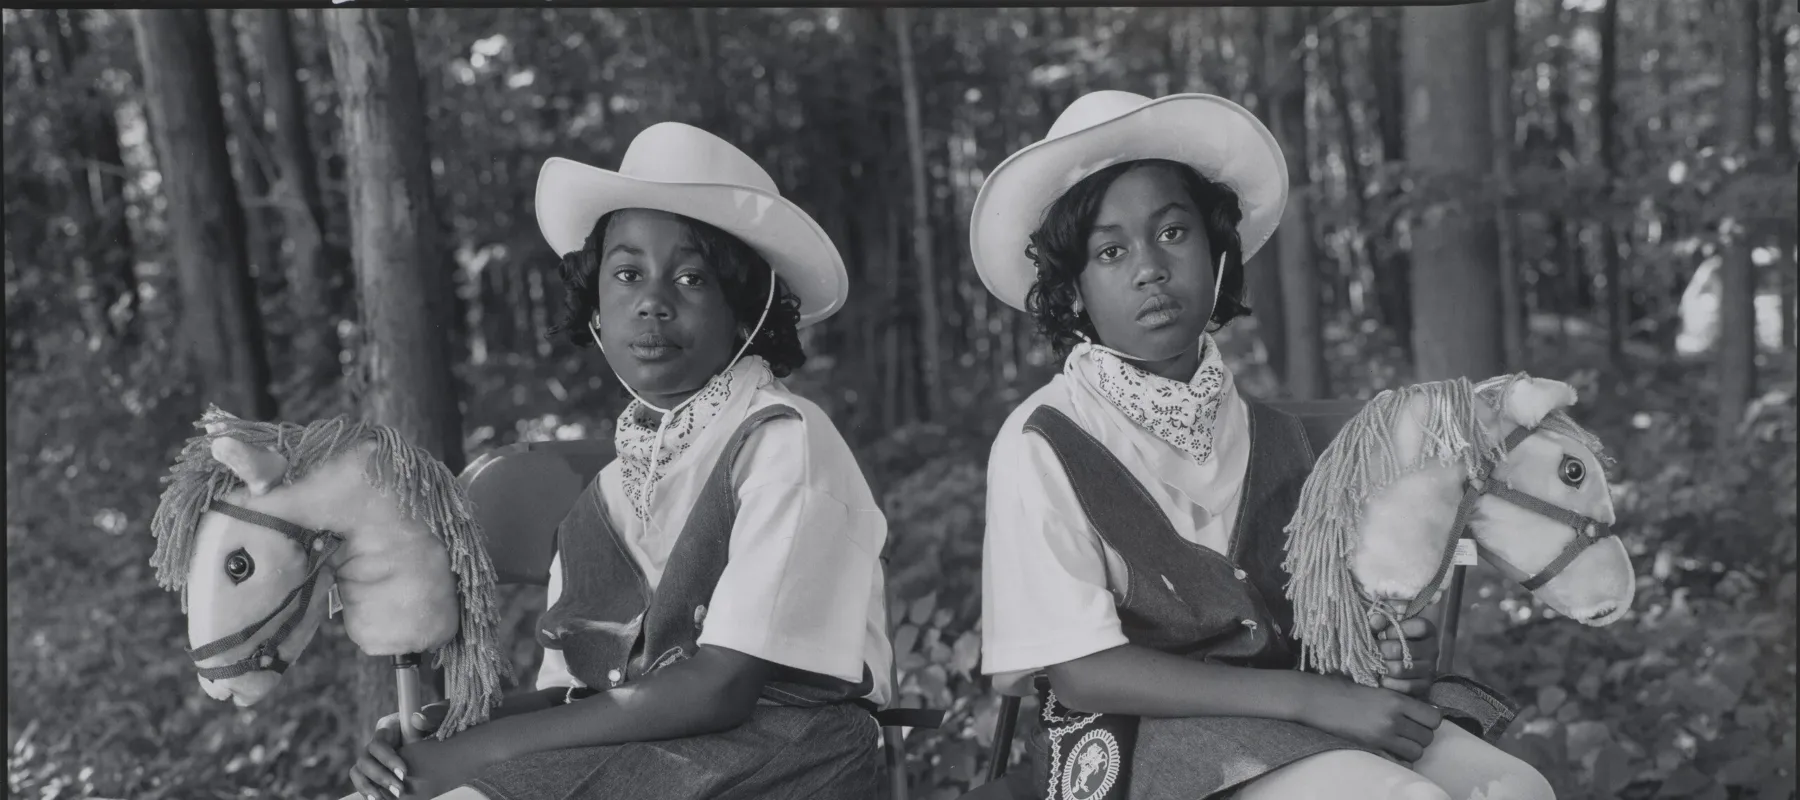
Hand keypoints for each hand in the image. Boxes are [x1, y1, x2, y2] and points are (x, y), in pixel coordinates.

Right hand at [350, 703, 447, 798]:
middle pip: (364, 760)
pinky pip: (361, 781)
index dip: (387, 759)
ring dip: (369, 787)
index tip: (404, 772)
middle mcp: (376, 743)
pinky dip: (367, 791)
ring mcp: (372, 757)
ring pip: (358, 771)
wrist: (437, 735)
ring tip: (385, 799)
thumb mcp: (438, 716)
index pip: (378, 743)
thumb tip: (418, 719)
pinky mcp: (373, 770)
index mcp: (388, 728)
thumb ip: (431, 716)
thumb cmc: (437, 723)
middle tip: (400, 790)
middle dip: (381, 777)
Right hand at [1300, 675, 1443, 762]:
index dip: (1430, 721)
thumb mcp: (1377, 689)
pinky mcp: (1373, 746)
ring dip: (1412, 748)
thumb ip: (1401, 700)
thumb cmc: (1346, 691)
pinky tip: (1392, 750)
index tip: (1421, 720)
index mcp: (1396, 698)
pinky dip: (1401, 758)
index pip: (1433, 717)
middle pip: (1427, 736)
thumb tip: (1426, 711)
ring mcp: (1383, 733)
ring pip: (1417, 750)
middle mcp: (1393, 717)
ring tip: (1400, 741)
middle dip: (1421, 736)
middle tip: (1409, 731)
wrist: (1319, 700)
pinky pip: (1402, 760)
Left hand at [1369, 614, 1438, 697]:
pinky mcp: (1425, 685)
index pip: (1419, 626)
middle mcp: (1432, 649)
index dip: (1398, 629)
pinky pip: (1406, 686)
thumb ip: (1378, 622)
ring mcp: (1430, 668)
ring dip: (1383, 667)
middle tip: (1371, 652)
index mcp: (1427, 630)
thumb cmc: (1389, 641)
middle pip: (1404, 649)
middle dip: (1382, 650)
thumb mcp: (1384, 628)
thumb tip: (1375, 620)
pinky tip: (1382, 678)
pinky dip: (1389, 683)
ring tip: (1374, 664)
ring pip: (1401, 669)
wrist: (1395, 664)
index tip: (1383, 633)